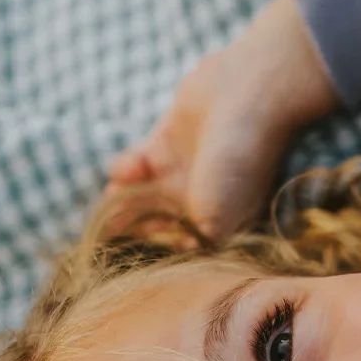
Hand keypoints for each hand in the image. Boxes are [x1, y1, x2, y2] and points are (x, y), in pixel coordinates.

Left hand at [103, 0, 337, 239]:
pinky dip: (126, 170)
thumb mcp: (218, 218)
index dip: (154, 254)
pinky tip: (132, 167)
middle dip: (132, 229)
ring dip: (123, 201)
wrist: (250, 92)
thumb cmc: (239, 161)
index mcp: (217, 225)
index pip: (178, 250)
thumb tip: (162, 269)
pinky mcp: (165, 143)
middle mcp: (199, 203)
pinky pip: (135, 166)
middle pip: (155, 226)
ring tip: (116, 199)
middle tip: (110, 231)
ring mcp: (181, 172)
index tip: (130, 255)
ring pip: (139, 198)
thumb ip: (190, 246)